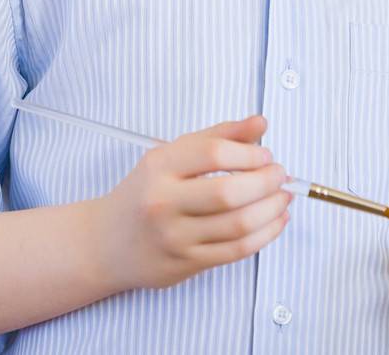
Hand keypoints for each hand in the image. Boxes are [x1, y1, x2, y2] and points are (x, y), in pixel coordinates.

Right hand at [89, 115, 290, 290]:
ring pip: (238, 225)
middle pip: (229, 192)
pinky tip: (274, 221)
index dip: (249, 153)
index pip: (213, 154)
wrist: (105, 242)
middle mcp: (163, 203)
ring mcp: (173, 237)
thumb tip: (260, 123)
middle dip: (267, 182)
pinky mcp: (185, 264)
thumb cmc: (144, 193)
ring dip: (272, 209)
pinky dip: (265, 235)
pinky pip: (236, 251)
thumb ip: (219, 136)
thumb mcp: (172, 155)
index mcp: (159, 167)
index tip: (266, 154)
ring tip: (283, 197)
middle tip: (280, 175)